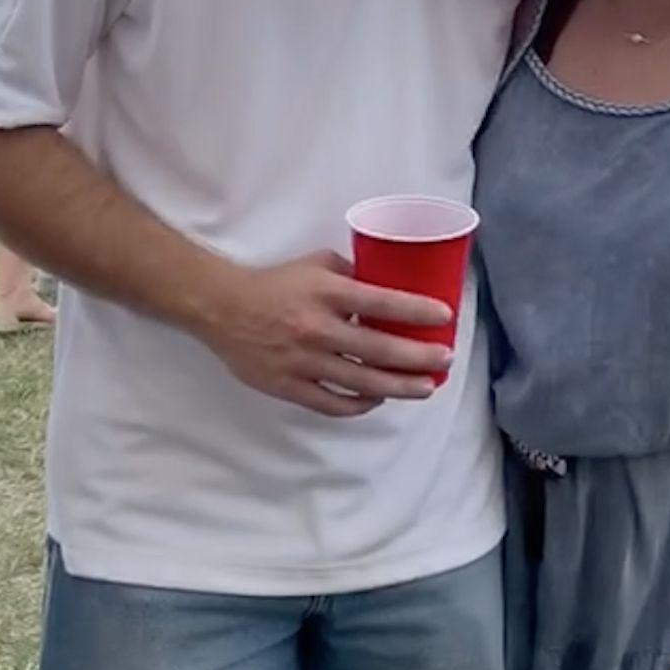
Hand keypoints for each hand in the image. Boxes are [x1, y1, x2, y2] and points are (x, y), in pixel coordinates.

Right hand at [198, 250, 457, 417]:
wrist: (224, 308)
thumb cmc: (277, 282)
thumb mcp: (318, 265)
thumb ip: (353, 275)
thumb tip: (389, 287)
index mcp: (327, 293)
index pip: (382, 302)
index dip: (416, 310)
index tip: (444, 316)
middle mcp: (318, 329)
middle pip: (379, 349)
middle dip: (419, 357)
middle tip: (445, 359)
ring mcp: (304, 362)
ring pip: (362, 382)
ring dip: (399, 386)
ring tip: (426, 387)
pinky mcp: (289, 387)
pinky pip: (333, 403)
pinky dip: (360, 404)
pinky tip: (379, 399)